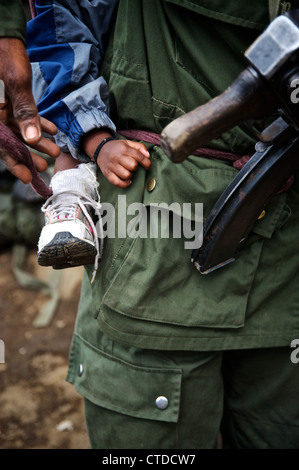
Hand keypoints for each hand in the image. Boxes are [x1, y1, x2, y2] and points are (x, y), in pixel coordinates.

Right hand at [0, 38, 59, 181]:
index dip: (14, 164)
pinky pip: (22, 117)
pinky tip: (53, 130)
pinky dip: (37, 122)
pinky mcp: (7, 101)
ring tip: (55, 149)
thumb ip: (25, 111)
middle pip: (10, 141)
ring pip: (19, 130)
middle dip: (30, 154)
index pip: (0, 145)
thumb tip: (33, 140)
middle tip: (46, 165)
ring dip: (37, 139)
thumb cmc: (5, 54)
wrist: (3, 33)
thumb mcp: (16, 82)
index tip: (29, 178)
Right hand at [83, 130, 150, 187]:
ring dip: (130, 175)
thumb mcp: (128, 143)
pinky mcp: (107, 174)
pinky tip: (127, 181)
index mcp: (124, 148)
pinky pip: (117, 183)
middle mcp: (117, 157)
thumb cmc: (117, 148)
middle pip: (133, 166)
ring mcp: (111, 166)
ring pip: (126, 175)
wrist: (100, 149)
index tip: (148, 166)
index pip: (139, 156)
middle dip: (135, 167)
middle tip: (133, 166)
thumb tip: (148, 156)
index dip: (146, 163)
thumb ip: (140, 147)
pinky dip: (124, 184)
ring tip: (128, 172)